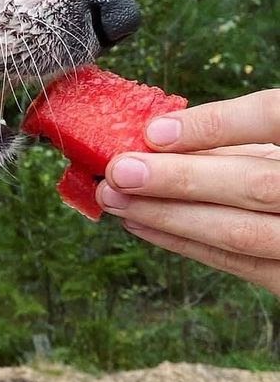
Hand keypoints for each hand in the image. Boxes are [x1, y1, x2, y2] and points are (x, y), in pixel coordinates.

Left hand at [96, 89, 279, 295]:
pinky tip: (144, 223)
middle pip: (256, 184)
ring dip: (170, 215)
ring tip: (117, 197)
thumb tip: (165, 135)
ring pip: (241, 232)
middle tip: (120, 170)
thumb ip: (245, 134)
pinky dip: (185, 243)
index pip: (276, 118)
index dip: (216, 125)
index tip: (156, 131)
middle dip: (180, 179)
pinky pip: (238, 263)